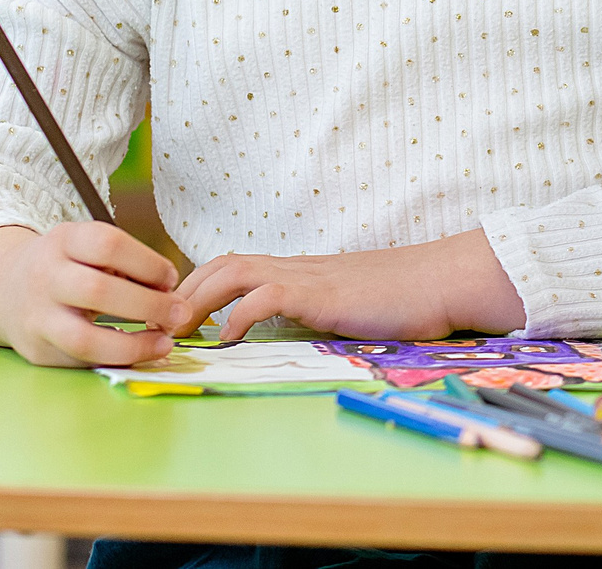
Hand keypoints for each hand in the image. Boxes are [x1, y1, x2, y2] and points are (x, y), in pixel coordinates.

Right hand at [0, 222, 184, 368]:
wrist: (3, 289)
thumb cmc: (65, 266)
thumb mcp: (85, 246)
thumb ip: (124, 263)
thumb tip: (171, 297)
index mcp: (63, 240)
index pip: (107, 244)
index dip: (147, 263)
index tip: (171, 279)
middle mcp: (44, 277)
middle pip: (98, 291)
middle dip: (148, 306)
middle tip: (180, 315)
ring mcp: (36, 317)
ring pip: (84, 339)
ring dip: (133, 345)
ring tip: (164, 345)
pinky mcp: (37, 351)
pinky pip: (80, 361)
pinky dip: (115, 359)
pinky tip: (140, 354)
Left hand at [172, 227, 526, 341]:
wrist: (443, 280)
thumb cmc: (404, 297)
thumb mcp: (348, 305)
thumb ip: (317, 312)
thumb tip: (288, 332)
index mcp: (299, 271)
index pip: (234, 266)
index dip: (198, 286)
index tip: (175, 315)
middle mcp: (296, 267)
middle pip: (220, 263)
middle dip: (182, 291)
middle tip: (158, 324)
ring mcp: (307, 276)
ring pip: (232, 271)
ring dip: (196, 299)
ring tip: (177, 329)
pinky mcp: (320, 292)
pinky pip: (266, 295)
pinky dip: (238, 315)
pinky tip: (227, 337)